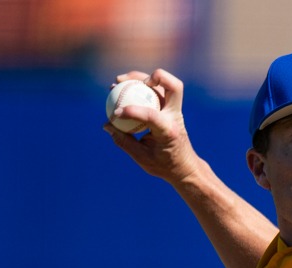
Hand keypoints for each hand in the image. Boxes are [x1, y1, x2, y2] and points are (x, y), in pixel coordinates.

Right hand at [104, 69, 205, 190]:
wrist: (184, 167)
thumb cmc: (164, 165)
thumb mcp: (142, 158)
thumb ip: (124, 141)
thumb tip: (107, 125)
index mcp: (169, 131)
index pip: (152, 115)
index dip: (132, 112)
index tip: (114, 114)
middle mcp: (175, 116)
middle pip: (173, 86)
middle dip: (153, 76)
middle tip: (125, 81)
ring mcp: (174, 110)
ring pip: (165, 83)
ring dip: (142, 76)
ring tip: (119, 80)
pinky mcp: (169, 108)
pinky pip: (156, 90)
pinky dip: (140, 86)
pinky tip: (123, 88)